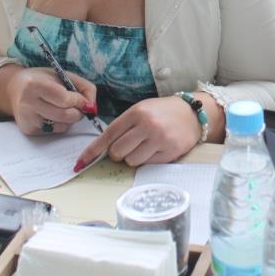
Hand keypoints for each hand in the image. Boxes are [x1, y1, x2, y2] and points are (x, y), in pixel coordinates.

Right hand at [0, 66, 96, 135]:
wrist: (16, 89)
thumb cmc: (44, 80)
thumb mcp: (63, 75)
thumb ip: (84, 87)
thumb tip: (92, 108)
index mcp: (34, 85)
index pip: (64, 99)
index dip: (78, 101)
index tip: (83, 99)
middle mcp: (27, 103)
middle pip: (65, 115)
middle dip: (78, 112)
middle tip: (79, 106)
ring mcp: (27, 119)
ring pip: (62, 125)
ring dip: (71, 119)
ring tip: (66, 108)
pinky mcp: (29, 130)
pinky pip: (55, 131)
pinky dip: (62, 124)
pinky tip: (54, 114)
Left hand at [76, 96, 198, 169]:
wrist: (193, 113)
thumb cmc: (162, 112)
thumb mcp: (142, 110)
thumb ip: (123, 126)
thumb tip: (102, 148)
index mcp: (136, 112)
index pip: (108, 134)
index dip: (93, 150)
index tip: (81, 161)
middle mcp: (147, 125)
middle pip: (117, 152)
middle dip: (118, 153)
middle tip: (127, 146)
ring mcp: (159, 139)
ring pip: (131, 161)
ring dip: (133, 158)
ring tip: (144, 147)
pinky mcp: (169, 152)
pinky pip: (147, 165)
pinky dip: (147, 160)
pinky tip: (156, 149)